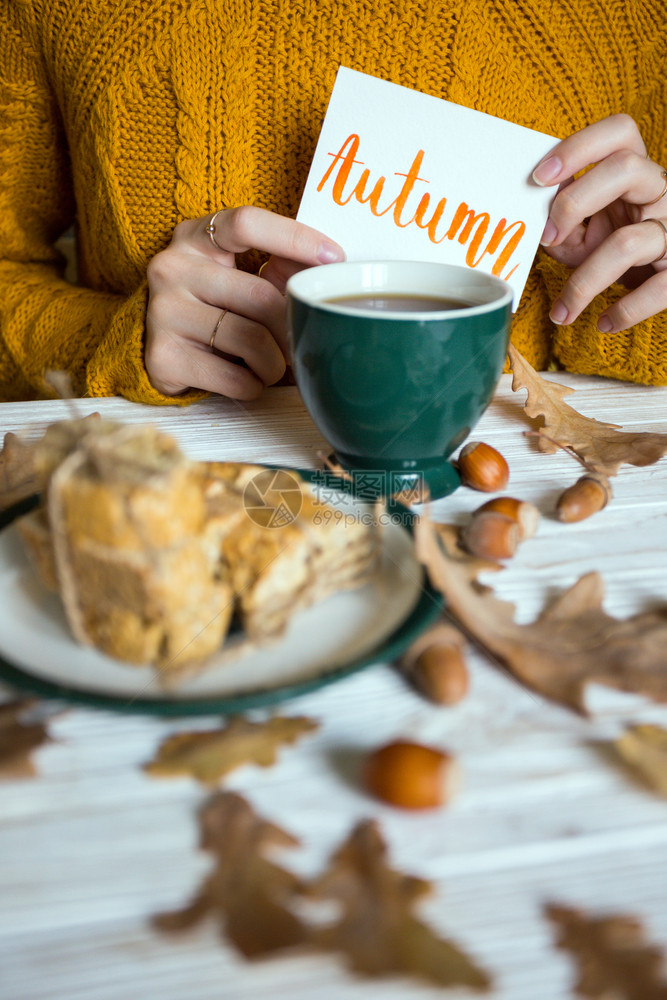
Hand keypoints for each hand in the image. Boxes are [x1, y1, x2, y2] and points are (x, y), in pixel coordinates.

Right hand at [145, 206, 344, 397]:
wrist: (160, 347)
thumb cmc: (216, 308)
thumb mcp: (243, 275)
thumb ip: (282, 265)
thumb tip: (330, 265)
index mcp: (194, 237)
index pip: (246, 224)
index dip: (295, 238)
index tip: (334, 258)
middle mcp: (171, 268)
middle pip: (259, 296)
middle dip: (291, 326)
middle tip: (302, 339)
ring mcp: (163, 312)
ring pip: (251, 340)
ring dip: (276, 363)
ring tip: (273, 365)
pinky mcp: (163, 357)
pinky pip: (234, 378)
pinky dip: (254, 385)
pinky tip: (248, 378)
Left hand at [532, 114, 666, 332]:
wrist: (660, 277)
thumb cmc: (612, 247)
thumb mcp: (584, 230)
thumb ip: (560, 220)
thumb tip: (529, 216)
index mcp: (635, 172)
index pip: (619, 133)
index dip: (579, 147)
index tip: (538, 177)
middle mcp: (660, 192)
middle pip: (626, 168)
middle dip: (576, 201)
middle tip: (547, 237)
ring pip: (630, 242)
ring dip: (585, 280)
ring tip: (562, 310)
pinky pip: (658, 289)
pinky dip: (626, 310)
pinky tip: (603, 322)